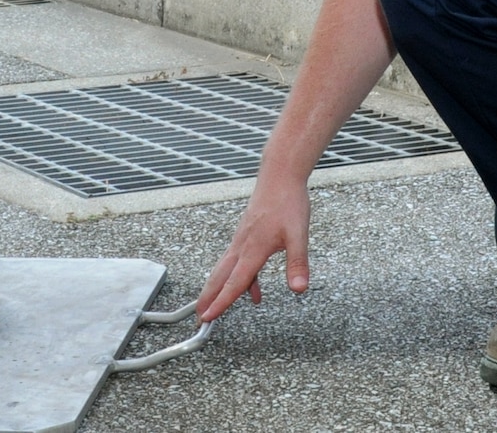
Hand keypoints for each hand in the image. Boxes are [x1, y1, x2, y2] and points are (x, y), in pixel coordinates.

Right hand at [194, 172, 310, 321]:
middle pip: (220, 277)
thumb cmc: (287, 202)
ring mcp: (242, 240)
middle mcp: (242, 246)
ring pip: (225, 270)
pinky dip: (240, 280)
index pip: (234, 282)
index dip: (221, 302)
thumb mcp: (298, 235)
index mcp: (253, 249)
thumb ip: (297, 263)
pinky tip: (253, 292)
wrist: (279, 177)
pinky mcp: (246, 236)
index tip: (207, 318)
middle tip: (198, 319)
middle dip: (208, 299)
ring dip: (218, 290)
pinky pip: (237, 263)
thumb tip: (299, 289)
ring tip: (213, 308)